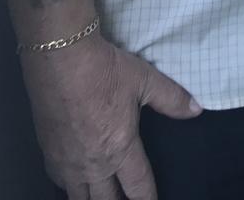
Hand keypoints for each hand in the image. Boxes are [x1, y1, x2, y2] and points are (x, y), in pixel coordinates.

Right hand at [20, 35, 200, 198]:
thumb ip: (171, 99)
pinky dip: (70, 187)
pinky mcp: (47, 152)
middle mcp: (92, 164)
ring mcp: (66, 162)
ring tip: (103, 197)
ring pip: (79, 199)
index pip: (137, 187)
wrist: (61, 58)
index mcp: (119, 149)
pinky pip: (59, 182)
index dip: (147, 199)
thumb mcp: (145, 80)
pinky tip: (75, 181)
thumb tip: (196, 110)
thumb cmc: (105, 70)